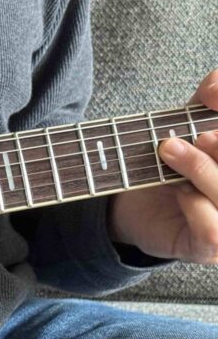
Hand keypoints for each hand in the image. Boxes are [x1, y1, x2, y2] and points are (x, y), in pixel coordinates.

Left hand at [109, 70, 217, 263]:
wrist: (131, 200)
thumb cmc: (173, 158)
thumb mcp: (192, 118)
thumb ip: (211, 97)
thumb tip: (216, 89)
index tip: (212, 98)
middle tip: (195, 135)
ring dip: (202, 170)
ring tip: (170, 151)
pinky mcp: (211, 249)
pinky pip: (214, 231)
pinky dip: (196, 205)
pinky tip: (180, 192)